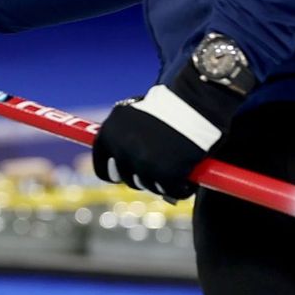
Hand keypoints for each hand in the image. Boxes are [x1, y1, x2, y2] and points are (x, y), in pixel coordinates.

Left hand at [91, 58, 245, 200]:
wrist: (192, 103)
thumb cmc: (166, 105)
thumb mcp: (133, 115)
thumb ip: (123, 136)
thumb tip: (117, 160)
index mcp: (108, 133)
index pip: (101, 166)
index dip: (114, 173)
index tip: (123, 175)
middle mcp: (121, 149)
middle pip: (126, 178)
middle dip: (140, 178)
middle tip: (156, 171)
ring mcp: (142, 162)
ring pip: (149, 185)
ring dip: (161, 183)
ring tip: (176, 169)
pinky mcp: (165, 173)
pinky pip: (172, 191)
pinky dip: (181, 189)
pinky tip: (187, 179)